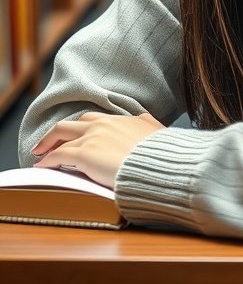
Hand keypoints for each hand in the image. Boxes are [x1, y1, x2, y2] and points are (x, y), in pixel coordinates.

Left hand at [31, 112, 164, 188]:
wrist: (157, 164)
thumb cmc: (160, 153)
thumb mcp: (156, 130)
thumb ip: (147, 122)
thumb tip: (143, 118)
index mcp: (119, 120)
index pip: (92, 120)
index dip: (79, 128)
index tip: (73, 136)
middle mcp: (103, 124)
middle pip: (71, 124)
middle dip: (57, 133)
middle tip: (47, 143)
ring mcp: (92, 138)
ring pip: (61, 136)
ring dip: (48, 145)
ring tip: (40, 153)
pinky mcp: (84, 154)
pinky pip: (58, 155)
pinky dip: (47, 160)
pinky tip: (42, 165)